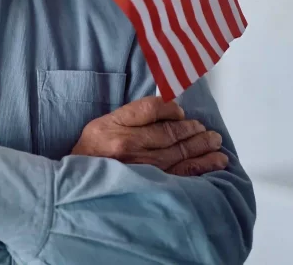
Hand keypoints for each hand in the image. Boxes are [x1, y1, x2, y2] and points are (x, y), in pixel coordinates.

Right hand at [70, 96, 227, 176]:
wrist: (77, 186)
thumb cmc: (91, 152)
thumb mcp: (101, 125)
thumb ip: (130, 115)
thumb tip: (166, 107)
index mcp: (114, 128)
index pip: (149, 110)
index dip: (170, 108)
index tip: (181, 112)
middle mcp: (128, 147)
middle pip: (168, 133)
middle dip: (192, 130)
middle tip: (206, 129)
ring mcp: (141, 169)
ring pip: (179, 153)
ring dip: (201, 146)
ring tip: (215, 142)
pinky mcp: (151, 186)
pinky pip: (182, 174)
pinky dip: (202, 167)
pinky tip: (215, 162)